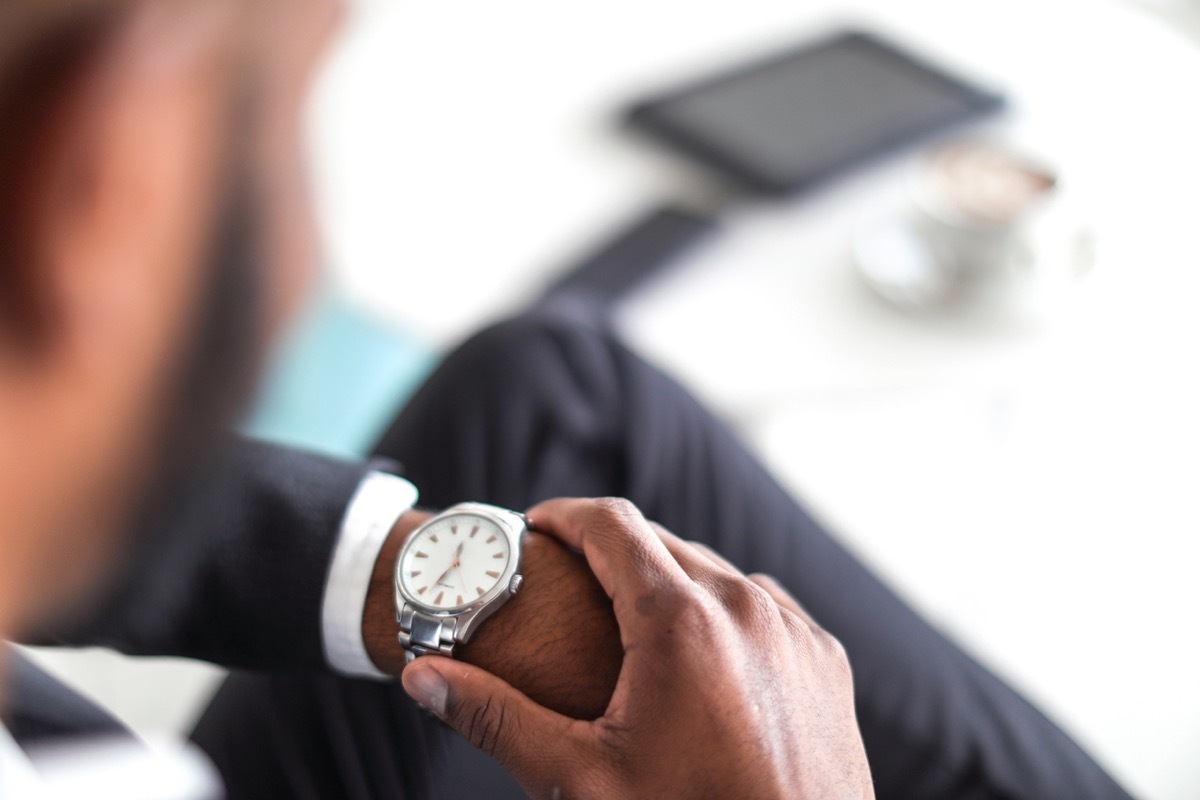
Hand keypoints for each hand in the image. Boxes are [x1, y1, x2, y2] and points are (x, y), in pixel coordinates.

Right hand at [400, 498, 874, 799]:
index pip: (611, 524)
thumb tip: (424, 678)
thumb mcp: (580, 780)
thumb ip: (497, 718)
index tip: (536, 530)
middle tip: (569, 584)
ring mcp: (793, 628)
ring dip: (667, 578)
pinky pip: (763, 604)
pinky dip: (723, 610)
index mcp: (681, 621)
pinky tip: (700, 655)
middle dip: (609, 552)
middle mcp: (745, 605)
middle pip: (661, 542)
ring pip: (715, 570)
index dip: (564, 516)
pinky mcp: (825, 657)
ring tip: (629, 622)